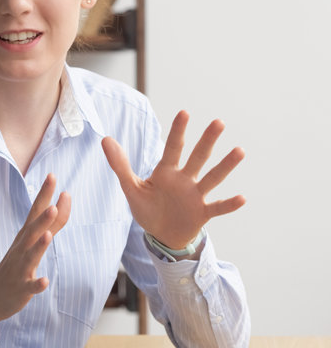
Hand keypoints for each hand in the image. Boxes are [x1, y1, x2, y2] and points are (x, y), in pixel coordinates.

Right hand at [0, 174, 69, 347]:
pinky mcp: (20, 289)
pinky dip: (37, 284)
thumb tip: (64, 199)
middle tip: (54, 203)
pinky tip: (44, 281)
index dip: (44, 195)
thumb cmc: (16, 265)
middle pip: (31, 231)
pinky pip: (30, 287)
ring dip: (39, 246)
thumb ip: (53, 222)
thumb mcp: (33, 242)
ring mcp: (19, 269)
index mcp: (25, 237)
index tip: (52, 176)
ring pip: (30, 256)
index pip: (35, 211)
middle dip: (42, 218)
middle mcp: (21, 249)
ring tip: (48, 235)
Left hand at [101, 110, 245, 250]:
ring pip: (212, 178)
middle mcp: (184, 179)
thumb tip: (105, 139)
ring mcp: (196, 196)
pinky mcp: (202, 213)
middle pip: (197, 157)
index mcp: (166, 171)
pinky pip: (217, 208)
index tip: (184, 112)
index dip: (177, 131)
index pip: (172, 148)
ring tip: (239, 150)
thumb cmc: (148, 208)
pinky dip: (229, 204)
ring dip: (225, 166)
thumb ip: (120, 165)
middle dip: (207, 140)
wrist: (160, 235)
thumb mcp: (131, 187)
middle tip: (218, 122)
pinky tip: (242, 198)